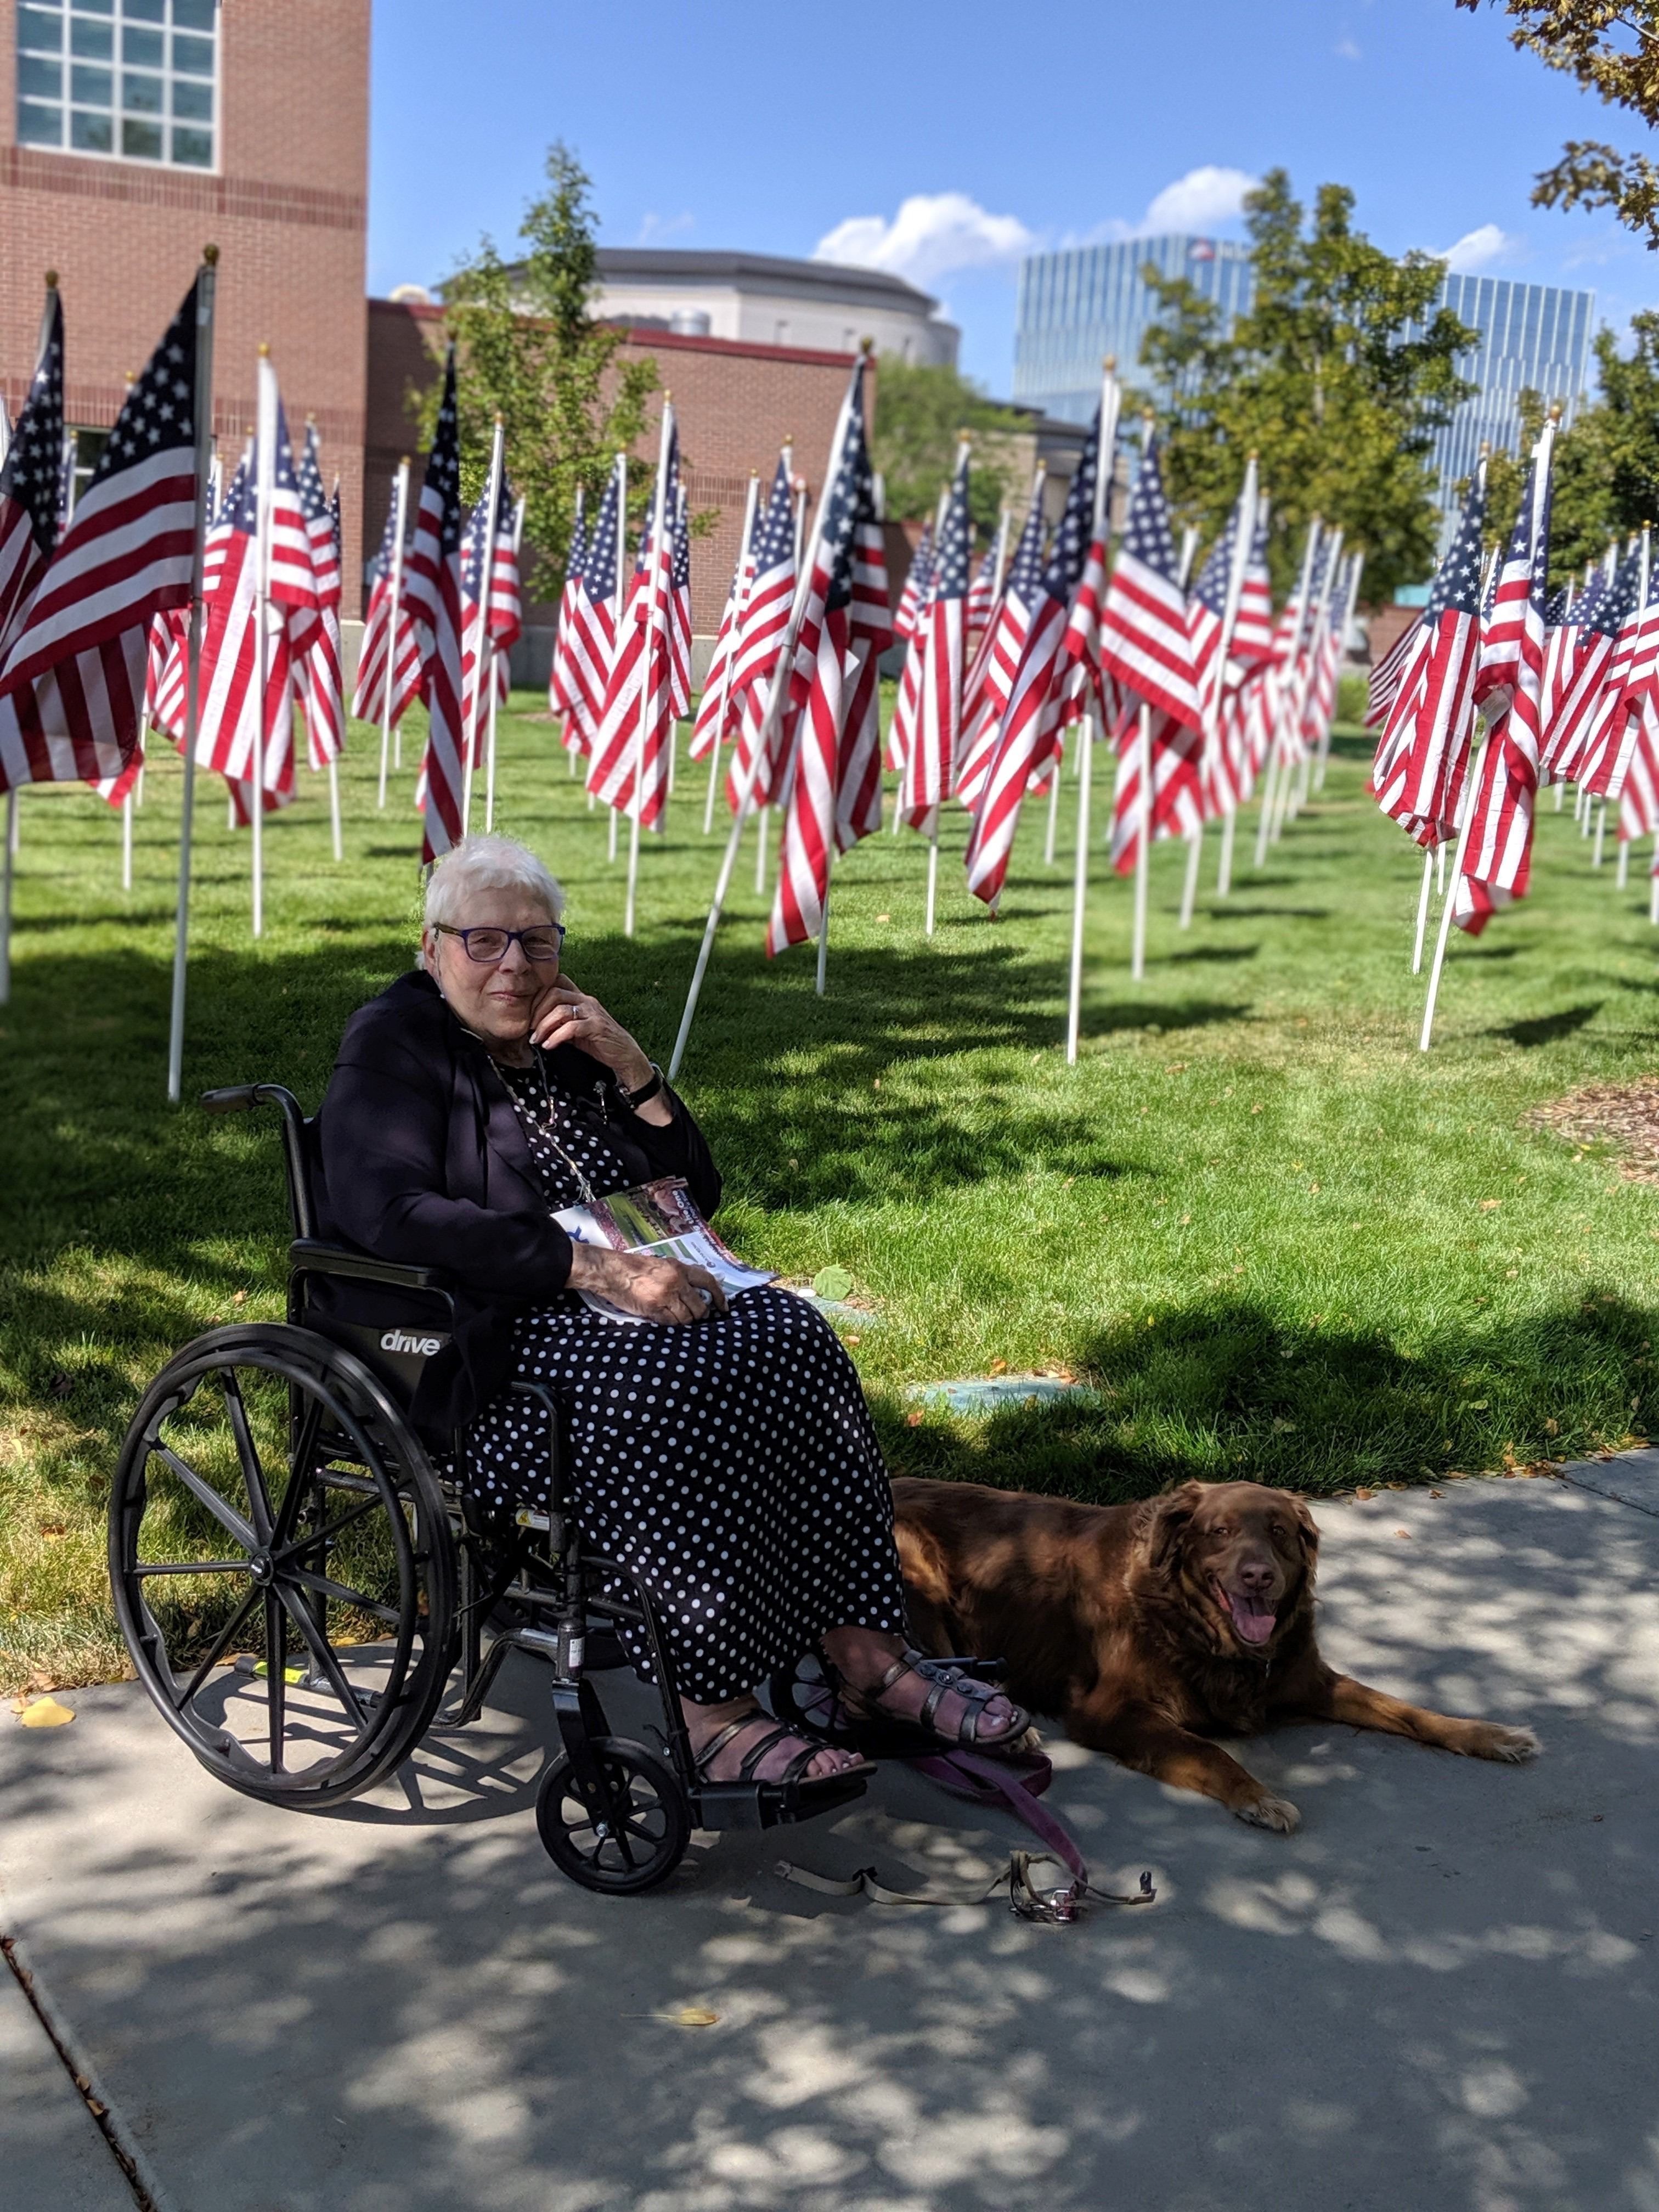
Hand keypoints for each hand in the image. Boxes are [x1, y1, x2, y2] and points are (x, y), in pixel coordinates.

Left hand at [529, 974, 648, 1083]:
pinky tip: (549, 1046)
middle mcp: (586, 1000)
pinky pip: (571, 1028)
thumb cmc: (598, 1040)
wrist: (623, 1054)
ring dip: (544, 1026)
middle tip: (530, 1028)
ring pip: (561, 1010)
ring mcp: (592, 1012)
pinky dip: (556, 1037)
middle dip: (537, 1011)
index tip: (529, 1013)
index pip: (556, 982)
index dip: (538, 994)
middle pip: (554, 993)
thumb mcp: (575, 1026)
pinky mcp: (596, 1027)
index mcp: (580, 997)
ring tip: (537, 1040)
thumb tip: (535, 1023)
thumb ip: (560, 1020)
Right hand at [566, 1244, 727, 1323]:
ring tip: (675, 1317)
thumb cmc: (633, 1268)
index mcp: (679, 1268)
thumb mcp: (661, 1264)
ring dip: (684, 1321)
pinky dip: (670, 1324)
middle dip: (699, 1315)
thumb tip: (696, 1291)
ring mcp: (665, 1296)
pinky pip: (671, 1323)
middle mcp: (676, 1281)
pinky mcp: (654, 1308)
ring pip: (687, 1318)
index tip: (723, 1307)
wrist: (610, 1271)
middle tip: (694, 1317)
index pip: (708, 1281)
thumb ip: (679, 1275)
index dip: (719, 1296)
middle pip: (700, 1306)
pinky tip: (663, 1318)